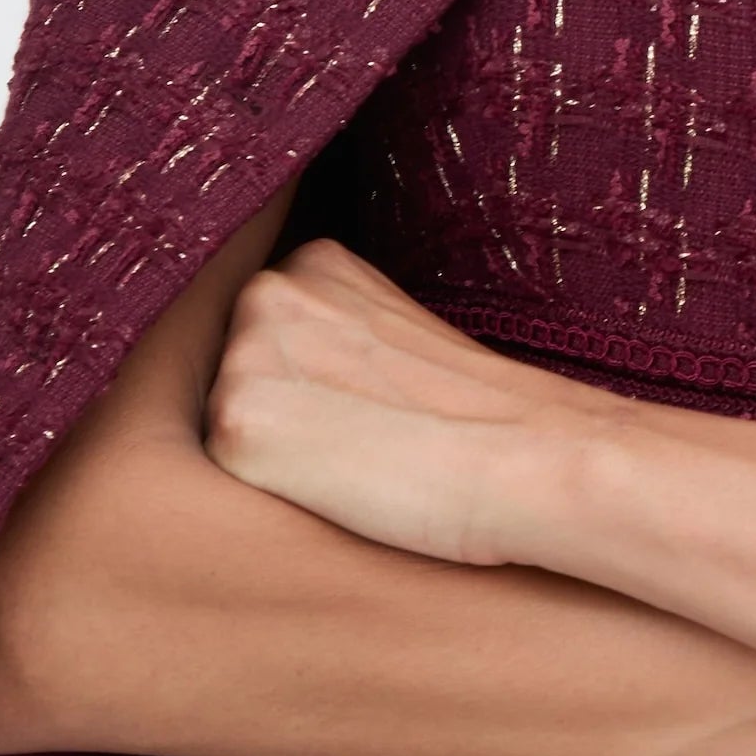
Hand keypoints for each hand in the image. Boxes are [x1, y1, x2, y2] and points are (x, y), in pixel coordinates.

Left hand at [203, 239, 616, 565]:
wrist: (529, 458)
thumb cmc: (485, 418)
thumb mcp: (403, 337)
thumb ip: (339, 331)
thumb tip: (298, 373)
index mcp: (314, 262)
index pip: (268, 341)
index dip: (319, 390)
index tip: (380, 407)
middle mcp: (267, 292)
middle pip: (235, 378)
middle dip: (288, 415)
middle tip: (374, 435)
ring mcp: (246, 355)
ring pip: (227, 424)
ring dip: (278, 452)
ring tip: (361, 457)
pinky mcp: (238, 423)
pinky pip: (225, 474)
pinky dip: (272, 492)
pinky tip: (338, 485)